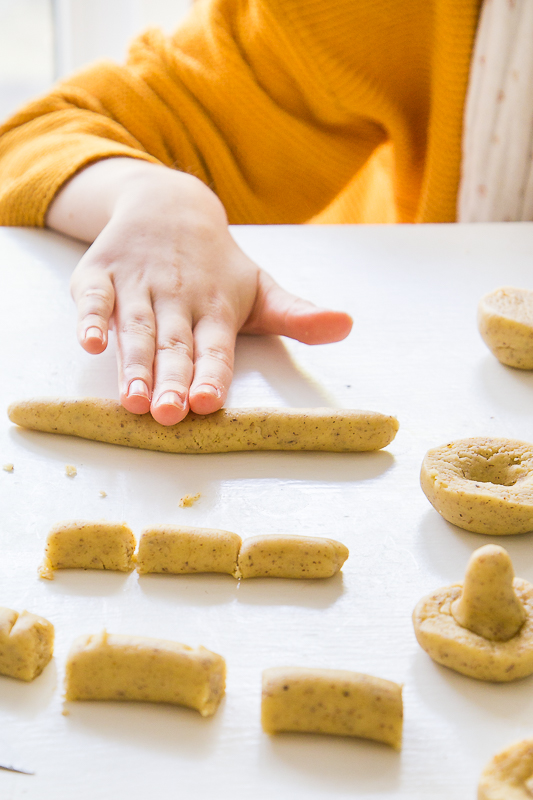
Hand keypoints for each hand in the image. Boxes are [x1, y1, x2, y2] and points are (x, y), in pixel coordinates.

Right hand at [47, 159, 352, 424]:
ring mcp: (139, 286)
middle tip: (169, 414)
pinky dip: (89, 319)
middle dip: (172, 380)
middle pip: (175, 345)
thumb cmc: (217, 265)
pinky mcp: (101, 275)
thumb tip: (347, 325)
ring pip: (135, 329)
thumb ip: (296, 315)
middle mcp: (179, 299)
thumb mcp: (260, 287)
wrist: (169, 204)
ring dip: (133, 364)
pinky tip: (89, 343)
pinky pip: (93, 298)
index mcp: (218, 309)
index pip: (217, 348)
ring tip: (132, 398)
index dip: (212, 374)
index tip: (209, 402)